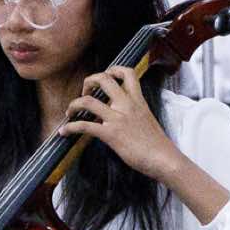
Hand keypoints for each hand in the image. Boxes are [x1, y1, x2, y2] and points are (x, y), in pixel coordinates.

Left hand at [60, 67, 181, 180]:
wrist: (165, 159)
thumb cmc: (158, 145)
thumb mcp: (147, 120)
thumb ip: (134, 113)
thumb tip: (122, 117)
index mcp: (138, 100)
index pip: (127, 73)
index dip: (113, 69)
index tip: (105, 77)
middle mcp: (127, 105)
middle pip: (104, 78)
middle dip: (89, 81)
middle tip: (85, 93)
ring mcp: (118, 119)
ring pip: (88, 100)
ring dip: (73, 104)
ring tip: (69, 112)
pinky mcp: (111, 134)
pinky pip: (84, 126)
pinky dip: (70, 127)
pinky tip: (64, 132)